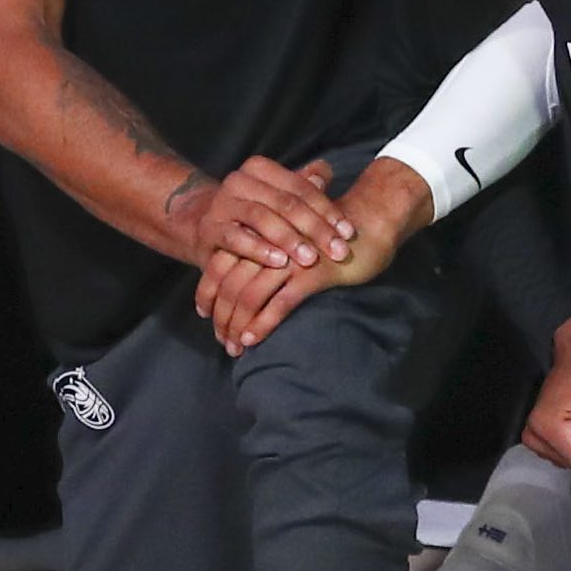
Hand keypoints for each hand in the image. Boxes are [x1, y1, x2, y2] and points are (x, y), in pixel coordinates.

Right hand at [168, 154, 346, 273]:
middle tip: (338, 252)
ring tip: (311, 258)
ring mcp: (221, 204)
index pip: (301, 188)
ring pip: (261, 217)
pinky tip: (279, 262)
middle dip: (315, 228)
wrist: (203, 228)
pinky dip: (259, 250)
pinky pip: (235, 238)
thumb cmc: (253, 215)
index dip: (328, 210)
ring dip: (289, 239)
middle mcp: (238, 181)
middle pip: (285, 202)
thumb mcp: (278, 198)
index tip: (349, 234)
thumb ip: (302, 186)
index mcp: (259, 169)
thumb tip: (326, 171)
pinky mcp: (209, 229)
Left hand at [197, 159, 431, 352]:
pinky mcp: (312, 274)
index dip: (208, 291)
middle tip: (220, 339)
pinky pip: (279, 303)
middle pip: (230, 283)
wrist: (367, 223)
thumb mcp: (288, 242)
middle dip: (221, 315)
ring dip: (237, 324)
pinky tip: (251, 339)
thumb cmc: (325, 236)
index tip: (203, 314)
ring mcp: (289, 258)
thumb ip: (265, 254)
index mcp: (259, 234)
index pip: (219, 264)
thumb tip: (240, 285)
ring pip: (249, 295)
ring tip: (233, 346)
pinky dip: (261, 324)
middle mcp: (268, 245)